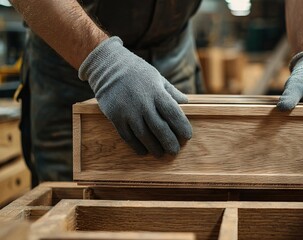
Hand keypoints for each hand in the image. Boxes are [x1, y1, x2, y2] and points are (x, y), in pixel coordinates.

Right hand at [79, 37, 191, 156]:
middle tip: (175, 151)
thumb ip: (171, 92)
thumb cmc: (137, 71)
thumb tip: (186, 102)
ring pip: (144, 136)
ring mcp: (128, 111)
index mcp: (156, 92)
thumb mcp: (157, 77)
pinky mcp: (115, 117)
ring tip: (161, 154)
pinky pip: (128, 137)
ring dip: (154, 147)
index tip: (188, 136)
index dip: (182, 126)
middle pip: (160, 128)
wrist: (107, 66)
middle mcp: (143, 103)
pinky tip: (143, 151)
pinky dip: (136, 146)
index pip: (173, 113)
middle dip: (169, 142)